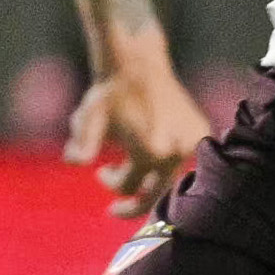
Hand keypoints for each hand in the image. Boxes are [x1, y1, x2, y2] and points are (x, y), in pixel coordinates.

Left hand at [69, 23, 206, 212]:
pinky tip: (155, 146)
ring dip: (151, 180)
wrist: (138, 65)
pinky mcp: (201, 132)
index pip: (128, 188)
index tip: (100, 172)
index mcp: (147, 153)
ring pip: (170, 178)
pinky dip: (169, 161)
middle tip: (116, 210)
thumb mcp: (88, 120)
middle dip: (134, 203)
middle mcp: (174, 152)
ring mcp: (191, 143)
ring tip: (136, 171)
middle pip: (155, 194)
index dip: (110, 183)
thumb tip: (73, 162)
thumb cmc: (108, 95)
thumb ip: (81, 143)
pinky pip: (184, 159)